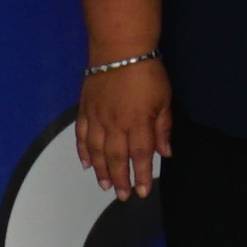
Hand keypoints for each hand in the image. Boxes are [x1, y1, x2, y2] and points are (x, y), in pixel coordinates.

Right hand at [78, 60, 175, 201]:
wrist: (119, 50)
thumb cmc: (147, 73)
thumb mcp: (164, 99)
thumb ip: (163, 128)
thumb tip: (165, 152)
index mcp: (138, 122)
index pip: (141, 156)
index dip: (142, 176)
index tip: (142, 192)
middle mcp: (115, 125)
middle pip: (117, 159)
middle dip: (120, 180)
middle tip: (123, 196)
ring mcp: (97, 118)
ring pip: (97, 152)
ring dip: (101, 171)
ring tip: (105, 185)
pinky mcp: (85, 110)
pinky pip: (82, 136)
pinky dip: (83, 152)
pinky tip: (86, 164)